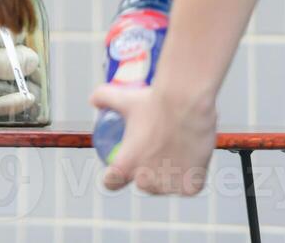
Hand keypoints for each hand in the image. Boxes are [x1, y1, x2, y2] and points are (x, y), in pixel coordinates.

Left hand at [90, 83, 216, 194]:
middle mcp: (146, 181)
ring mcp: (169, 187)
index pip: (111, 182)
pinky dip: (190, 177)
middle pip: (143, 184)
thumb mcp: (124, 98)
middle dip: (147, 173)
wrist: (188, 103)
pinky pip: (188, 185)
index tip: (119, 169)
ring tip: (173, 154)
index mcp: (124, 166)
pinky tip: (190, 162)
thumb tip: (94, 100)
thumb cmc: (155, 101)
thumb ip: (104, 97)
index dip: (114, 177)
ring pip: (166, 186)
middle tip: (155, 152)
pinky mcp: (191, 188)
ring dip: (168, 177)